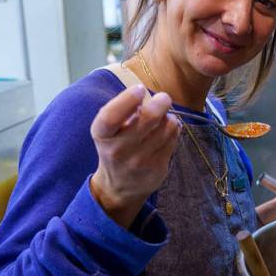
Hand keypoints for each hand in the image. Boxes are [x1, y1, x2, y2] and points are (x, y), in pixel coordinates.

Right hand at [89, 85, 180, 227]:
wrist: (119, 186)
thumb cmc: (116, 147)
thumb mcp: (109, 130)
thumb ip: (122, 111)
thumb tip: (146, 94)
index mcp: (101, 135)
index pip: (111, 116)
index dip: (127, 99)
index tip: (140, 89)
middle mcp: (118, 150)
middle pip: (148, 118)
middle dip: (160, 102)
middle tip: (163, 98)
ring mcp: (139, 161)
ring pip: (166, 127)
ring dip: (169, 117)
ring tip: (163, 118)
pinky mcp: (157, 168)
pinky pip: (173, 139)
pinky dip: (174, 129)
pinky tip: (168, 130)